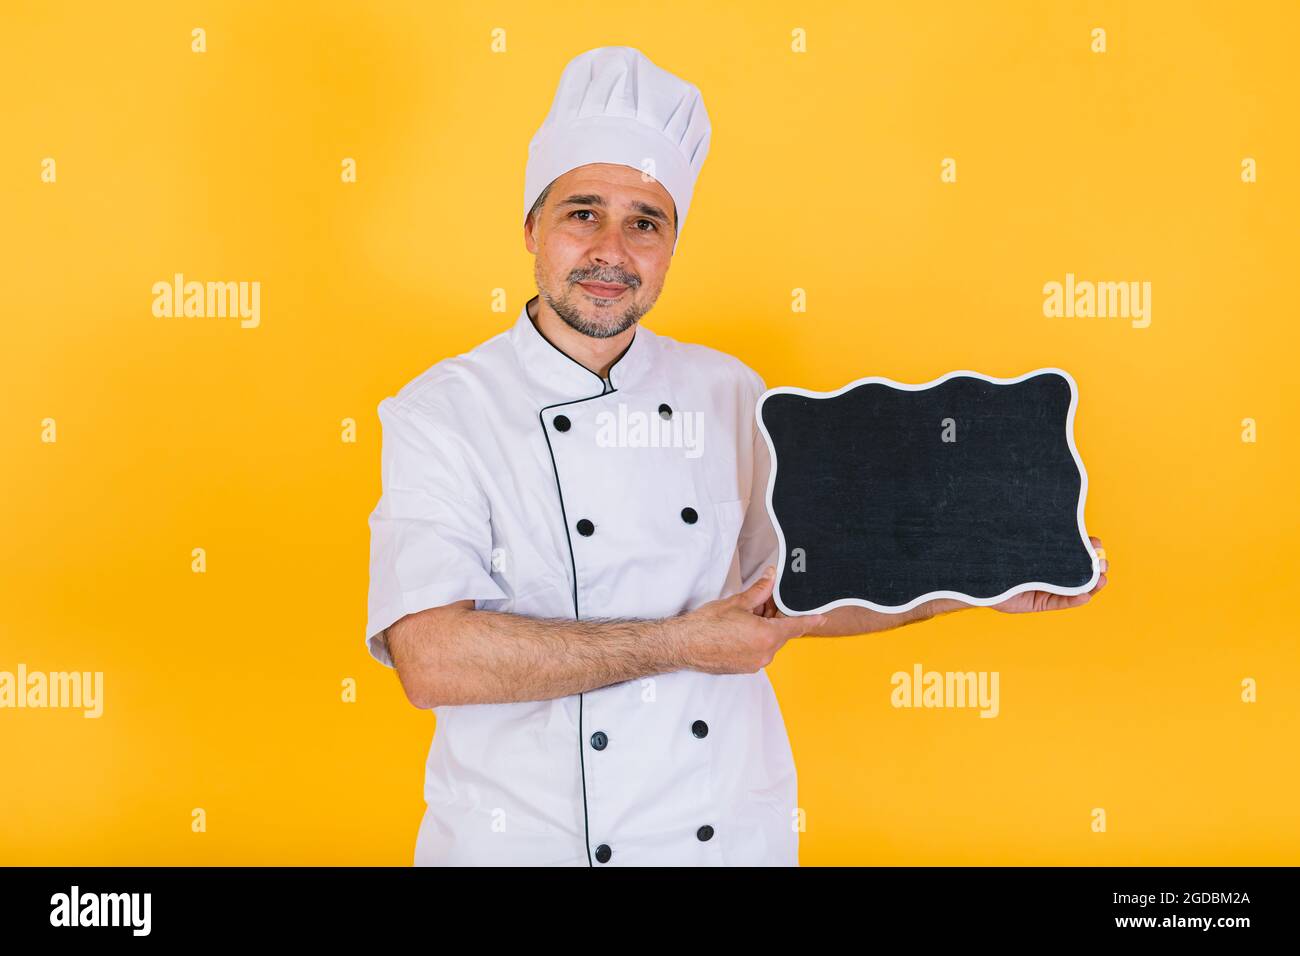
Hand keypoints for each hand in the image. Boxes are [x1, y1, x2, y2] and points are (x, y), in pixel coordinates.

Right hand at [680, 567, 825, 673]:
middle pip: (780, 633)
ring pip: (768, 642)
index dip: (811, 620)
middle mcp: (765, 653)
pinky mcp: (744, 668)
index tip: (823, 618)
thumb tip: (771, 577)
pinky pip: (757, 651)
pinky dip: (754, 640)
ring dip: (763, 629)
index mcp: (767, 636)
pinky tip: (739, 630)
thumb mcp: (737, 603)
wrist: (684, 645)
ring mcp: (754, 663)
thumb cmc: (707, 625)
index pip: (796, 626)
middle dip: (775, 618)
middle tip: (762, 603)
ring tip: (745, 616)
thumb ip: (759, 591)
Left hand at [989, 535, 1108, 612]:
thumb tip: (1063, 525)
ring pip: (1075, 588)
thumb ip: (1041, 534)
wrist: (976, 567)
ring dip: (1092, 585)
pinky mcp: (1038, 602)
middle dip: (1096, 567)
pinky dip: (1073, 599)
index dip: (1090, 548)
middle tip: (1103, 564)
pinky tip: (1084, 595)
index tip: (1097, 544)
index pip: (1076, 549)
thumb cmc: (997, 546)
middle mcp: (1050, 569)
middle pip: (1080, 569)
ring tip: (1101, 580)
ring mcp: (1046, 586)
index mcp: (1049, 552)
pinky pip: (1059, 602)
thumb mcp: (1023, 539)